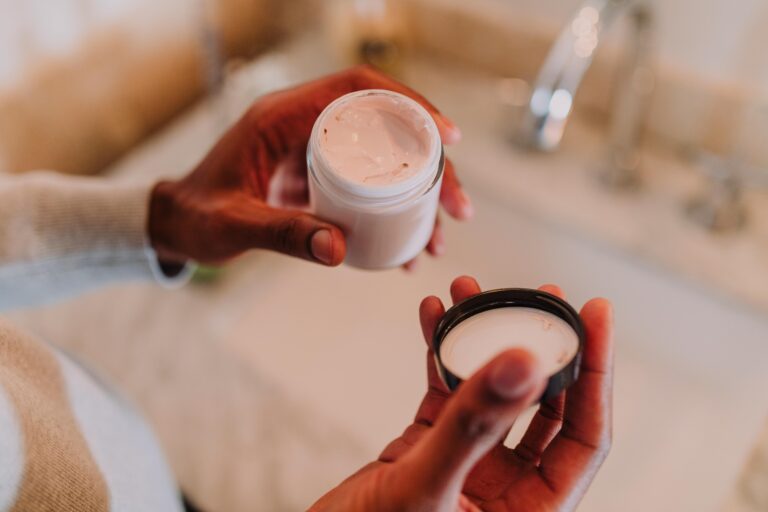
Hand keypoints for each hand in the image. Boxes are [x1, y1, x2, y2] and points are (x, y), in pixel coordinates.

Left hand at [148, 66, 470, 267]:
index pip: (358, 89)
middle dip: (430, 164)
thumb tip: (339, 249)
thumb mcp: (233, 225)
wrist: (177, 225)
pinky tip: (406, 244)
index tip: (447, 138)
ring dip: (418, 192)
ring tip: (439, 235)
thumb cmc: (196, 217)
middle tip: (458, 207)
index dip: (409, 105)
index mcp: (283, 117)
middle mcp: (304, 124)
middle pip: (385, 126)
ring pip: (382, 156)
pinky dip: (392, 210)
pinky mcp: (317, 175)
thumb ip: (281, 233)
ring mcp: (313, 149)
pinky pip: (366, 182)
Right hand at [311, 276, 612, 510]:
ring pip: (491, 394)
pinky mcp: (430, 451)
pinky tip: (434, 317)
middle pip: (543, 406)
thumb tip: (523, 365)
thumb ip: (473, 427)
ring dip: (483, 342)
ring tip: (474, 293)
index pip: (584, 436)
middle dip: (540, 346)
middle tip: (542, 297)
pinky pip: (446, 395)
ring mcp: (469, 467)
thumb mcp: (426, 488)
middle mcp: (507, 489)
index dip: (595, 372)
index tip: (595, 315)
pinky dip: (440, 355)